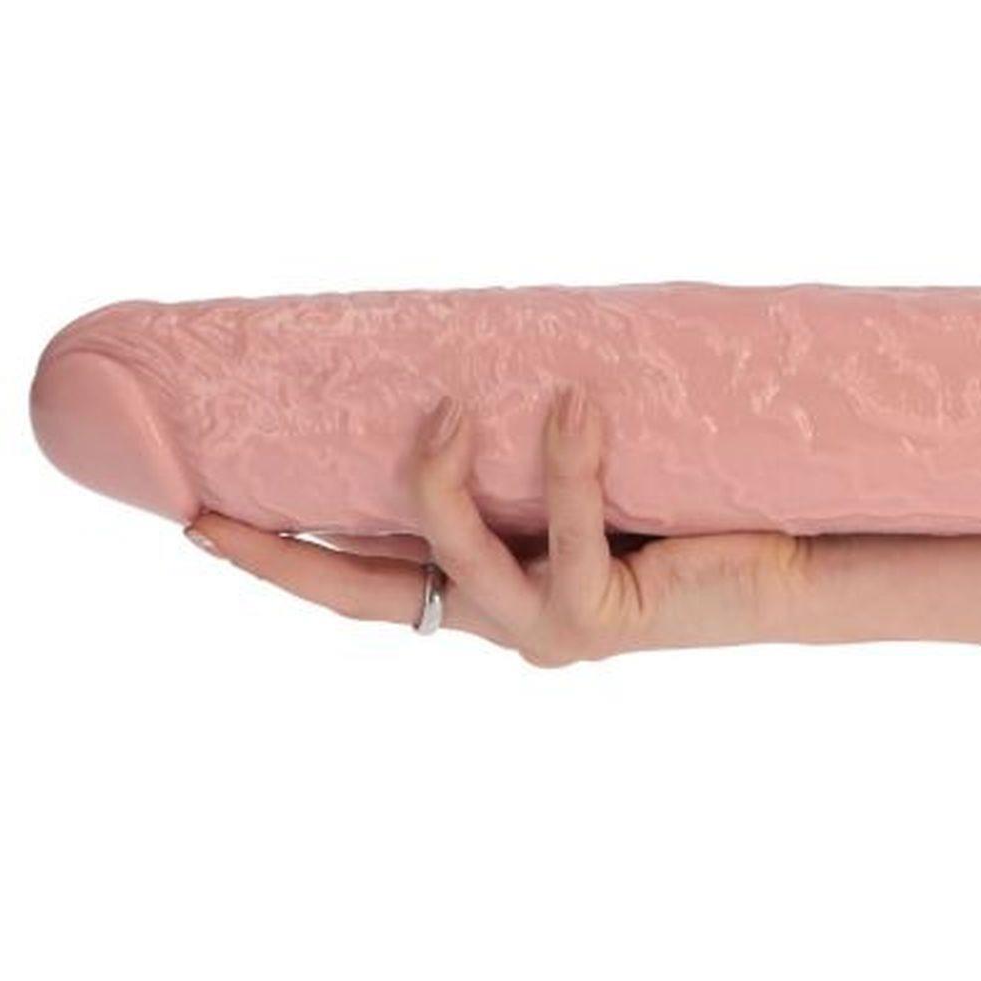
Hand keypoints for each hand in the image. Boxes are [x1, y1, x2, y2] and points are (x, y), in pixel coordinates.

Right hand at [183, 383, 812, 664]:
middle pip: (365, 596)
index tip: (196, 518)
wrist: (784, 560)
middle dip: (287, 556)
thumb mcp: (578, 470)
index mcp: (486, 589)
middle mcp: (502, 622)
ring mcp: (546, 631)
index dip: (278, 555)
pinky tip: (577, 404)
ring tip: (450, 407)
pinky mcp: (603, 618)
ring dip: (439, 480)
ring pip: (456, 559)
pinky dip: (566, 460)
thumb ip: (516, 441)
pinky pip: (567, 531)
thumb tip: (465, 350)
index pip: (357, 582)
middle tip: (213, 510)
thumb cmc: (686, 501)